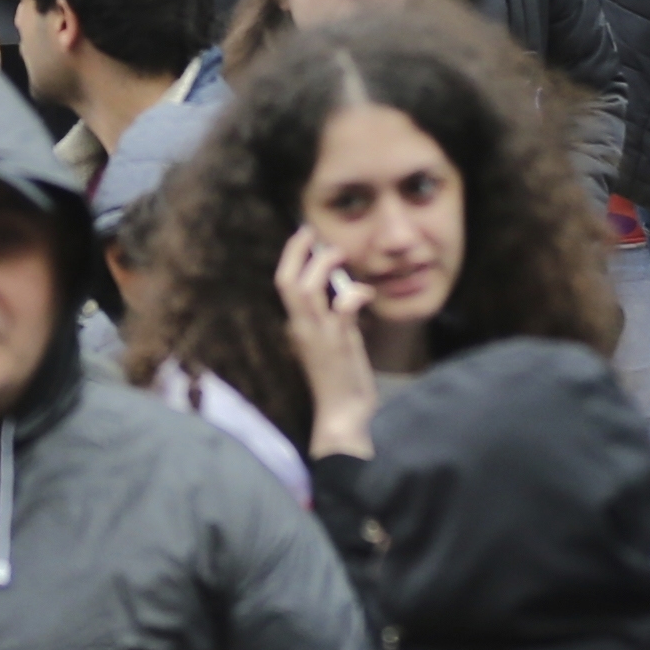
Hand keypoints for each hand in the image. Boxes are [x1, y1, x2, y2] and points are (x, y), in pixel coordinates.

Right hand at [274, 225, 382, 457]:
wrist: (342, 416)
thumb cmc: (339, 382)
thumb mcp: (330, 344)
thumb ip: (332, 319)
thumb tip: (343, 293)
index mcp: (297, 327)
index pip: (283, 284)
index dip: (291, 256)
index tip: (305, 237)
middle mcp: (302, 328)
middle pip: (287, 281)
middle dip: (298, 251)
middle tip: (314, 233)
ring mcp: (319, 335)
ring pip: (307, 289)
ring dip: (323, 265)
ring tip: (339, 254)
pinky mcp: (339, 344)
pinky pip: (342, 308)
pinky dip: (355, 293)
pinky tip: (366, 293)